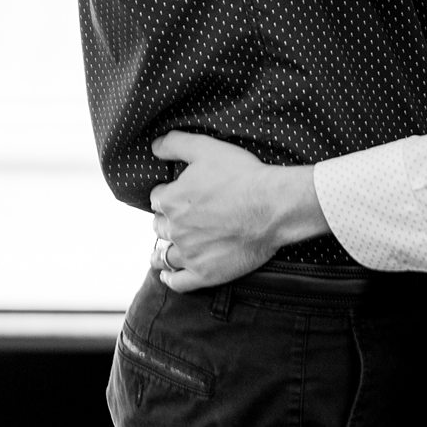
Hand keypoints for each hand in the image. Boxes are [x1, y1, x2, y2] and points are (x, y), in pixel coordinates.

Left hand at [148, 132, 326, 292]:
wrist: (272, 206)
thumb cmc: (242, 176)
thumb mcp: (206, 148)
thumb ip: (175, 144)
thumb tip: (154, 146)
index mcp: (171, 200)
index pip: (157, 199)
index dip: (166, 195)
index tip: (175, 195)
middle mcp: (175, 229)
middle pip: (160, 227)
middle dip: (165, 222)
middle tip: (177, 220)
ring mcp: (189, 254)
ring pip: (164, 256)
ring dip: (161, 253)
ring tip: (160, 253)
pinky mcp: (205, 273)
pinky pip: (179, 282)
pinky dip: (170, 279)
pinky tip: (168, 276)